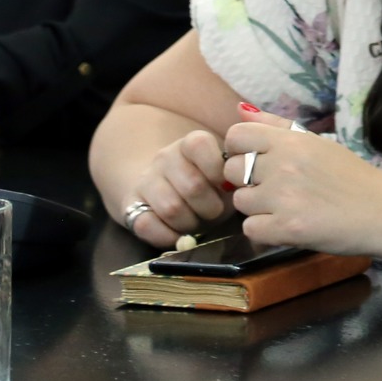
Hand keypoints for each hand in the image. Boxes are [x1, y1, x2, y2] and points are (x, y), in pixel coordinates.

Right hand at [127, 129, 232, 247]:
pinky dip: (167, 237)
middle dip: (211, 207)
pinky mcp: (130, 205)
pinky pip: (146, 225)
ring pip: (171, 208)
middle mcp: (164, 158)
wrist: (165, 185)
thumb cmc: (208, 180)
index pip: (199, 145)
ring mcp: (146, 181)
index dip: (217, 169)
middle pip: (192, 186)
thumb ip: (239, 165)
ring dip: (190, 224)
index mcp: (190, 143)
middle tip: (215, 212)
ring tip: (197, 222)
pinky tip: (179, 236)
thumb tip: (251, 164)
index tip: (226, 185)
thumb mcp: (225, 169)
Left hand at [224, 106, 381, 256]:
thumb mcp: (318, 143)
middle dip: (247, 181)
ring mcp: (283, 198)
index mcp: (291, 141)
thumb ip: (278, 126)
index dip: (241, 150)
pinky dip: (265, 231)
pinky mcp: (286, 229)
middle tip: (275, 189)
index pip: (236, 135)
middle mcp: (283, 165)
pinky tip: (288, 226)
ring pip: (240, 202)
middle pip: (231, 170)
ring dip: (258, 208)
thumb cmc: (352, 176)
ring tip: (286, 208)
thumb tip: (239, 110)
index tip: (258, 162)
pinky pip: (250, 229)